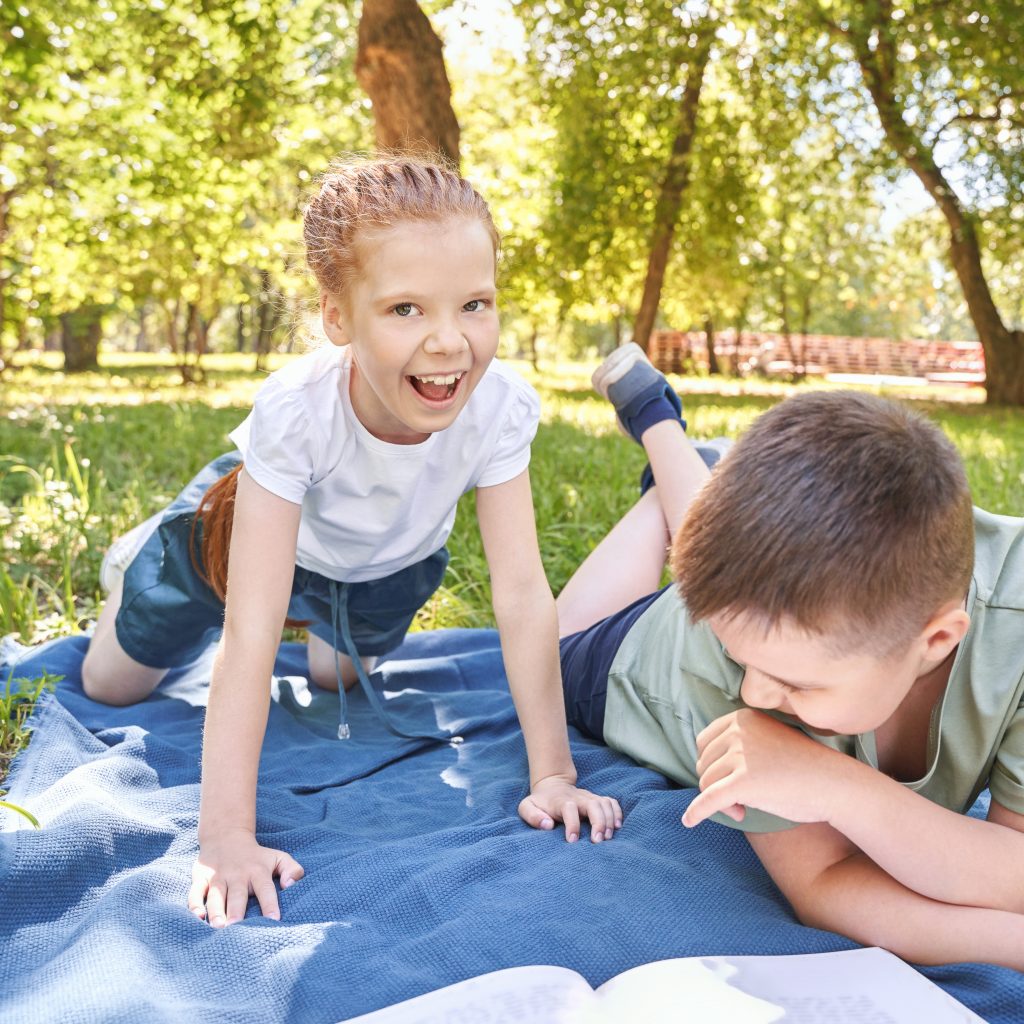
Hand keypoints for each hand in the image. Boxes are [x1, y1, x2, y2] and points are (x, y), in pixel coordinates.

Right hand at [188, 827, 304, 926]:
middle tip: (236, 928)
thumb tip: (292, 885)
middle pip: (237, 895)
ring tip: (218, 927)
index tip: (273, 920)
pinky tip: (197, 915)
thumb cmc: (257, 856)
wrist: (227, 836)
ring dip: (216, 911)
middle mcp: (237, 875)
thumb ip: (292, 870)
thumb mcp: (278, 857)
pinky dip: (194, 903)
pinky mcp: (201, 878)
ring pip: (216, 895)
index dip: (270, 904)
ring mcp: (218, 877)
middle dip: (236, 912)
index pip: (265, 889)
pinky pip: (195, 892)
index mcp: (257, 872)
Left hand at [519, 774, 623, 842]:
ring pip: (604, 803)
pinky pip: (611, 802)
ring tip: (608, 838)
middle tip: (598, 841)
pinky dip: (617, 812)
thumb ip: (532, 816)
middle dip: (599, 822)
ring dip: (609, 820)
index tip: (572, 841)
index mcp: (561, 801)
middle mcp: (578, 797)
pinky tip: (618, 827)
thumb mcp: (527, 807)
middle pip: (593, 804)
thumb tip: (547, 825)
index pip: (569, 809)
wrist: (552, 785)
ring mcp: (589, 797)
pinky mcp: (597, 799)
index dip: (572, 824)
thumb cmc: (540, 802)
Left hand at [682, 709, 847, 828]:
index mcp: (742, 718)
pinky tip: (688, 821)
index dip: (714, 765)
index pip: (704, 742)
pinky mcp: (743, 782)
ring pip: (707, 784)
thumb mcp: (766, 743)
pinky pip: (709, 799)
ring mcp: (741, 755)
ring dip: (723, 802)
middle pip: (704, 764)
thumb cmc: (802, 768)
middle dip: (717, 785)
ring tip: (746, 808)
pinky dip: (697, 812)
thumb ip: (738, 746)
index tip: (733, 779)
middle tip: (743, 800)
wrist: (834, 784)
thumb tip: (704, 771)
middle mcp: (738, 731)